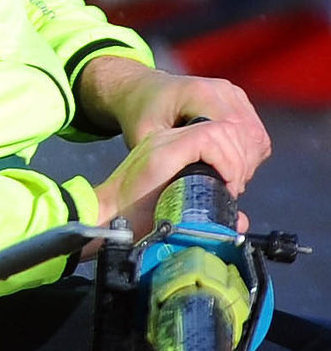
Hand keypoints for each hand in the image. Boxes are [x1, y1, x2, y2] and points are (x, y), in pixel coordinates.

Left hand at [77, 56, 270, 193]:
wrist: (141, 91)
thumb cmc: (139, 114)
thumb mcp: (142, 136)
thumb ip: (165, 156)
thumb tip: (188, 185)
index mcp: (198, 93)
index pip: (232, 129)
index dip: (233, 161)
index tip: (225, 185)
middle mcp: (220, 89)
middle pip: (249, 134)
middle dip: (243, 166)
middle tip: (229, 190)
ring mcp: (232, 93)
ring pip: (256, 134)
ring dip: (248, 161)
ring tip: (229, 181)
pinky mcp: (238, 101)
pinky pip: (254, 132)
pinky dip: (248, 153)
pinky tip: (231, 168)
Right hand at [91, 119, 258, 242]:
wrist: (109, 221)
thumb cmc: (139, 222)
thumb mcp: (183, 210)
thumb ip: (211, 209)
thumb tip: (239, 220)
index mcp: (172, 148)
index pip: (220, 133)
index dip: (237, 156)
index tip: (235, 186)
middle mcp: (168, 138)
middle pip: (225, 128)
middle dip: (240, 157)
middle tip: (235, 186)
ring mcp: (165, 142)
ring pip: (222, 130)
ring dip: (235, 159)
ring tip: (230, 185)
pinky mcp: (166, 151)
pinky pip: (209, 139)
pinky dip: (225, 160)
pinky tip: (224, 181)